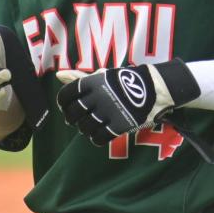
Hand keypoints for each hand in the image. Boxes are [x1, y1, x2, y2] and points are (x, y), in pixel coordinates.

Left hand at [56, 59, 200, 145]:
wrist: (154, 88)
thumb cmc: (124, 81)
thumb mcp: (102, 75)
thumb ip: (79, 77)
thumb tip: (59, 74)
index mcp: (93, 82)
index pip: (67, 95)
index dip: (63, 103)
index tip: (66, 106)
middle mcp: (98, 97)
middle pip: (73, 114)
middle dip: (72, 118)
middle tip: (77, 118)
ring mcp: (108, 112)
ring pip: (84, 128)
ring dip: (84, 128)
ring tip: (90, 124)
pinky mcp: (118, 126)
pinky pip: (98, 138)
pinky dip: (95, 138)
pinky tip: (99, 133)